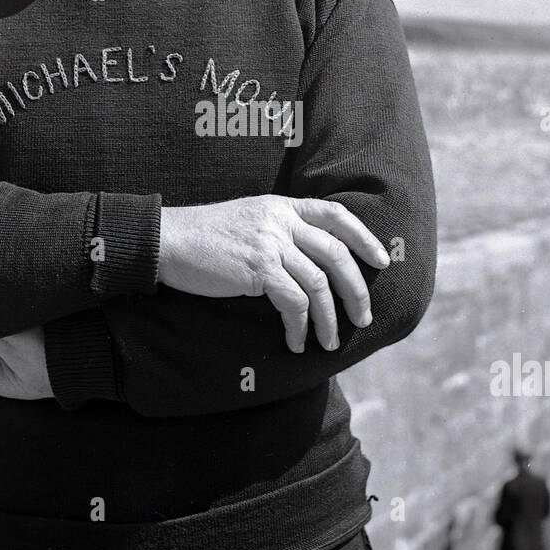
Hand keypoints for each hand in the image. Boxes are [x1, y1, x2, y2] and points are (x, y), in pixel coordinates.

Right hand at [157, 196, 389, 353]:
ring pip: (319, 283)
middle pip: (336, 254)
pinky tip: (296, 341)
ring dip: (329, 319)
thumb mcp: (249, 221)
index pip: (336, 215)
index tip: (381, 261)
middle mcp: (281, 221)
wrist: (168, 240)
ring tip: (329, 342)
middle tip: (363, 318)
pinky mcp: (259, 269)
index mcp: (282, 206)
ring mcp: (271, 243)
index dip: (364, 237)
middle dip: (356, 290)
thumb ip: (279, 231)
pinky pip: (294, 302)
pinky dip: (300, 327)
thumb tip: (309, 261)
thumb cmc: (205, 237)